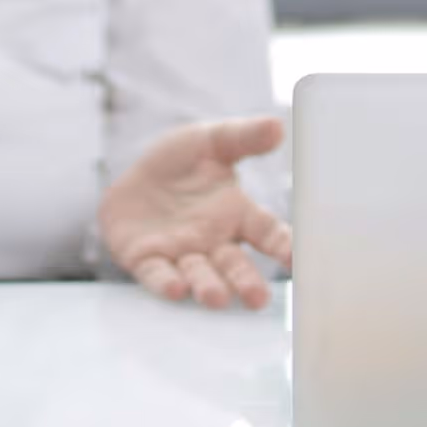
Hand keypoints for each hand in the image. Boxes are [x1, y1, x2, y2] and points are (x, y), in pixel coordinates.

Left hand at [97, 116, 296, 310]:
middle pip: (235, 265)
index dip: (282, 245)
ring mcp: (180, 253)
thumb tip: (277, 126)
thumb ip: (243, 137)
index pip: (266, 232)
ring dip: (208, 287)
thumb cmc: (180, 163)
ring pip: (199, 275)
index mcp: (236, 214)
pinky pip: (157, 274)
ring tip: (218, 298)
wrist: (130, 177)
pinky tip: (175, 289)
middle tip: (259, 299)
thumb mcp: (210, 141)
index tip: (296, 258)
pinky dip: (166, 283)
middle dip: (246, 282)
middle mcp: (213, 241)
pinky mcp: (146, 259)